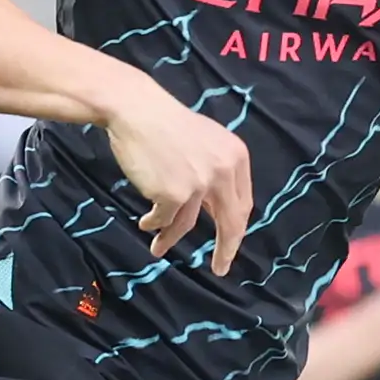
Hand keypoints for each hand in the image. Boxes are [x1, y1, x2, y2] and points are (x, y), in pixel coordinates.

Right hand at [104, 82, 253, 274]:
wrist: (136, 110)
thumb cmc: (165, 126)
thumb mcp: (205, 144)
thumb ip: (216, 173)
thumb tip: (215, 210)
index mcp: (236, 157)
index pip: (243, 203)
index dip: (236, 228)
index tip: (231, 246)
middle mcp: (224, 172)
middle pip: (231, 221)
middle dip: (226, 249)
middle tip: (220, 269)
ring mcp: (199, 183)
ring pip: (189, 223)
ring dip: (171, 239)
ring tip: (158, 249)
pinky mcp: (173, 193)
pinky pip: (165, 219)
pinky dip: (155, 224)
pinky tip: (146, 223)